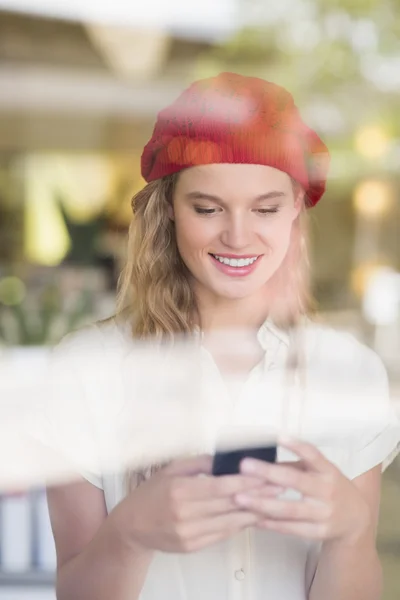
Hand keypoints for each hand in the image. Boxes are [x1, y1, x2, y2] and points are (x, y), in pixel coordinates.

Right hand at [113, 455, 282, 553]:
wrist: (132, 526)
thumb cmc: (152, 492)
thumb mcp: (172, 469)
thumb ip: (200, 463)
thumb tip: (228, 458)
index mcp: (180, 491)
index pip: (221, 486)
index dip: (247, 481)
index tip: (267, 474)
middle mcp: (185, 514)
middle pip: (230, 504)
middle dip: (258, 495)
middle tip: (280, 486)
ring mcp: (190, 534)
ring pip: (231, 522)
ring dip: (255, 512)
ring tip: (274, 501)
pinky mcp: (193, 547)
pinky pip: (223, 534)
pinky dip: (240, 524)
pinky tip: (253, 515)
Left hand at [234, 438, 371, 543]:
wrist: (355, 520)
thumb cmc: (330, 487)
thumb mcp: (319, 472)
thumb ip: (295, 466)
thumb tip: (262, 460)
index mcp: (328, 471)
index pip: (313, 455)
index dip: (297, 446)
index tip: (278, 436)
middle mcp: (327, 491)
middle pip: (295, 481)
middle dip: (268, 473)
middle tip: (244, 466)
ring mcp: (323, 513)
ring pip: (289, 509)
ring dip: (262, 503)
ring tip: (240, 498)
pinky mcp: (318, 532)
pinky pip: (291, 528)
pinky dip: (271, 524)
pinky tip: (253, 518)